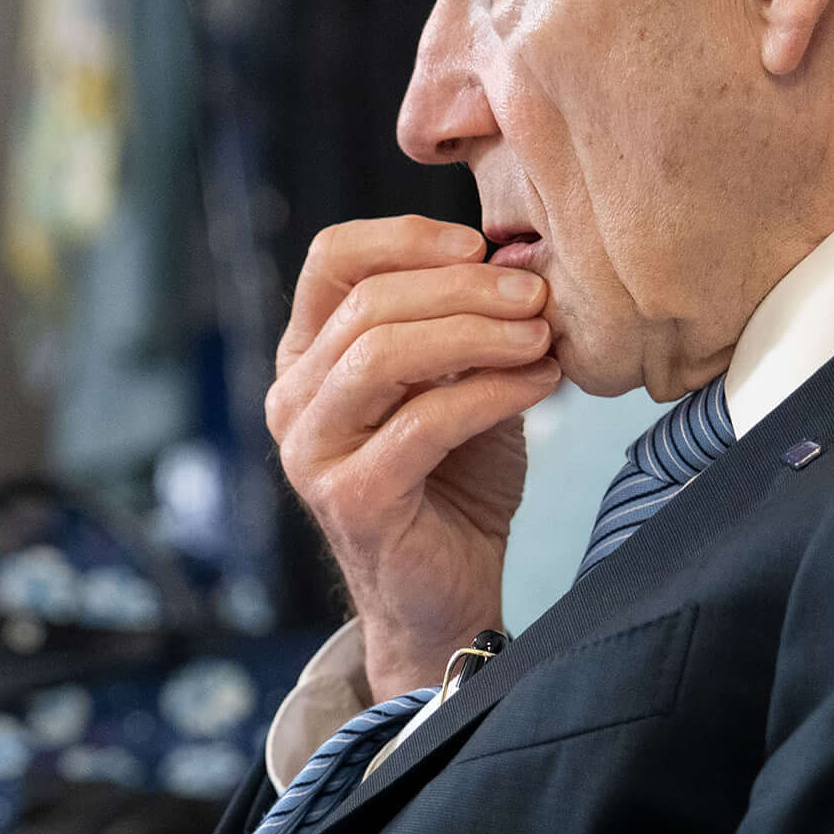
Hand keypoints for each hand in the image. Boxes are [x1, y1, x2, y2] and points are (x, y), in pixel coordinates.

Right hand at [269, 216, 563, 695]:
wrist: (449, 596)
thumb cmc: (454, 484)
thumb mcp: (458, 383)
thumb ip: (469, 324)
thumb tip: (521, 257)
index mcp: (308, 356)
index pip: (331, 258)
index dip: (406, 238)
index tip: (480, 244)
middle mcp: (293, 398)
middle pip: (366, 302)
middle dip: (463, 287)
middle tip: (536, 294)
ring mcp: (311, 450)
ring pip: (382, 353)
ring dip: (476, 333)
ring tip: (541, 335)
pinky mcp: (351, 498)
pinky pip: (424, 421)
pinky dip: (492, 392)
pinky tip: (540, 384)